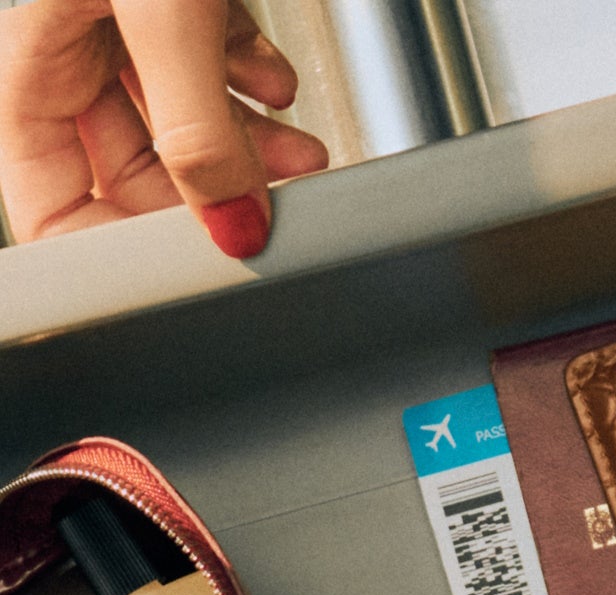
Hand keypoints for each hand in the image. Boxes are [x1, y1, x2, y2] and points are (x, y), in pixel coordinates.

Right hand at [0, 0, 326, 255]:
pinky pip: (222, 62)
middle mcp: (83, 37)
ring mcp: (138, 18)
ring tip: (302, 160)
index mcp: (41, 50)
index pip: (48, 191)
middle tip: (264, 217)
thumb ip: (198, 129)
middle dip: (207, 197)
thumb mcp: (163, 12)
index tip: (182, 274)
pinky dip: (259, 85)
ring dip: (252, 151)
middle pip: (132, 167)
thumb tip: (234, 227)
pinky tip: (280, 89)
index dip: (108, 245)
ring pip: (190, 121)